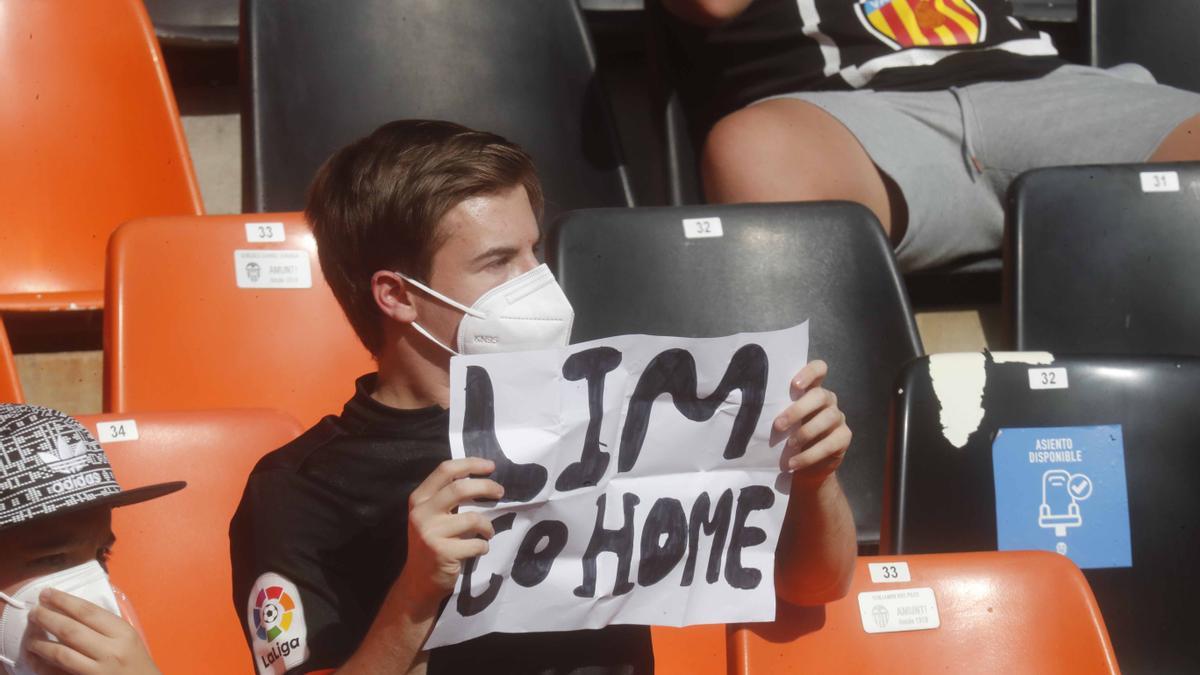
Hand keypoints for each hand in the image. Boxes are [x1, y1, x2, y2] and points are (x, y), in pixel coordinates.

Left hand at [25, 587, 159, 674]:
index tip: (47, 593)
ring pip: (61, 654)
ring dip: (41, 644)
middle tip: (33, 611)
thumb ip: (106, 625)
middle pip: (71, 630)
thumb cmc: (137, 662)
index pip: (88, 612)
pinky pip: (58, 674)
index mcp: (123, 633)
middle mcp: (110, 651)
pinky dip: (43, 666)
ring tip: (30, 636)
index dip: (64, 601)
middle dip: (47, 618)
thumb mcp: (129, 638)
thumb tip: (73, 611)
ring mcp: (97, 671)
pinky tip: (35, 658)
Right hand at [398, 457, 503, 610]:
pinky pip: (476, 544)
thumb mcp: (431, 516)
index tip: (491, 466)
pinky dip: (483, 546)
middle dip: (486, 487)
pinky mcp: (442, 552)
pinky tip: (479, 549)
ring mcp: (431, 533)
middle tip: (500, 492)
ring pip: (473, 519)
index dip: (470, 464)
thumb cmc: (432, 544)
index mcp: (419, 499)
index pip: (445, 470)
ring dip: (488, 526)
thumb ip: (446, 498)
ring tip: (488, 532)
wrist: (418, 582)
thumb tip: (482, 478)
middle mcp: (421, 513)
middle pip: (460, 488)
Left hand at [772, 360, 851, 486]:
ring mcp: (838, 417)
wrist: (803, 466)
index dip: (810, 372)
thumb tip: (747, 405)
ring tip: (789, 446)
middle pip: (820, 395)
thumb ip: (775, 409)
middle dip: (798, 410)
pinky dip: (810, 455)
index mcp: (812, 389)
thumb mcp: (782, 421)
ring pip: (827, 418)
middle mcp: (828, 400)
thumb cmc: (787, 435)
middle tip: (779, 425)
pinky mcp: (844, 437)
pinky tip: (794, 462)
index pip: (819, 368)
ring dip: (805, 433)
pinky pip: (830, 444)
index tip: (794, 385)